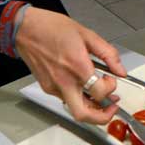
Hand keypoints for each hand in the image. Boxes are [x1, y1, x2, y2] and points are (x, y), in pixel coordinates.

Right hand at [16, 7, 128, 124]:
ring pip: (74, 108)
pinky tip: (82, 84)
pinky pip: (65, 98)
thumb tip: (120, 70)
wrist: (25, 28)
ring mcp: (53, 87)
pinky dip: (77, 96)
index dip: (111, 89)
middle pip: (83, 115)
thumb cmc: (51, 27)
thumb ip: (108, 54)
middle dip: (101, 117)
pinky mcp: (46, 87)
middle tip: (110, 108)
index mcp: (77, 66)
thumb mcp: (87, 34)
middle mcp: (64, 81)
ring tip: (98, 93)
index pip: (99, 92)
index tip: (112, 80)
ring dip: (90, 106)